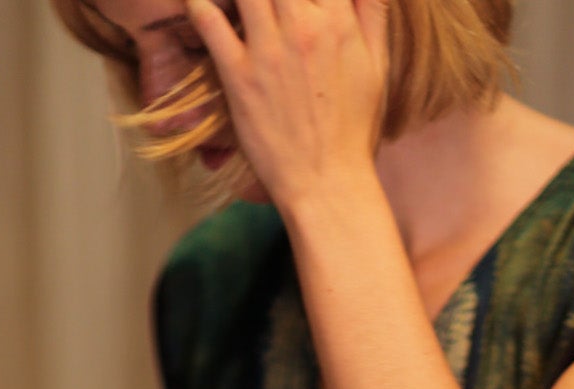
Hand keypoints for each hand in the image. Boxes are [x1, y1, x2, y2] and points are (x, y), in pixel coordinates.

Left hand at [187, 0, 390, 211]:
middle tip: (262, 4)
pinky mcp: (239, 76)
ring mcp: (268, 50)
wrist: (328, 185)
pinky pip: (209, 22)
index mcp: (338, 21)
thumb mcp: (377, 67)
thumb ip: (372, 13)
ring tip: (235, 1)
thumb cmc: (353, 131)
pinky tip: (196, 1)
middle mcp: (303, 27)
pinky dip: (199, 4)